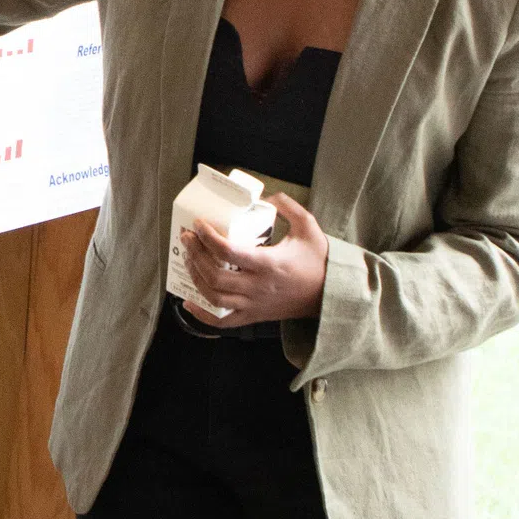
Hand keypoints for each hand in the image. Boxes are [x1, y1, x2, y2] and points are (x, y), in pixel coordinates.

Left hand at [175, 193, 328, 328]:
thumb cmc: (318, 260)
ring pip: (214, 298)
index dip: (208, 237)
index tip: (198, 224)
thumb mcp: (307, 226)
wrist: (332, 294)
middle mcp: (258, 287)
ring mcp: (254, 305)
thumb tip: (263, 197)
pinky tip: (188, 302)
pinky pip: (223, 322)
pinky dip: (202, 315)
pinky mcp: (254, 316)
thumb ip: (287, 206)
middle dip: (195, 256)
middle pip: (215, 276)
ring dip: (196, 279)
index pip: (228, 251)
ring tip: (189, 259)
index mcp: (269, 264)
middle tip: (187, 238)